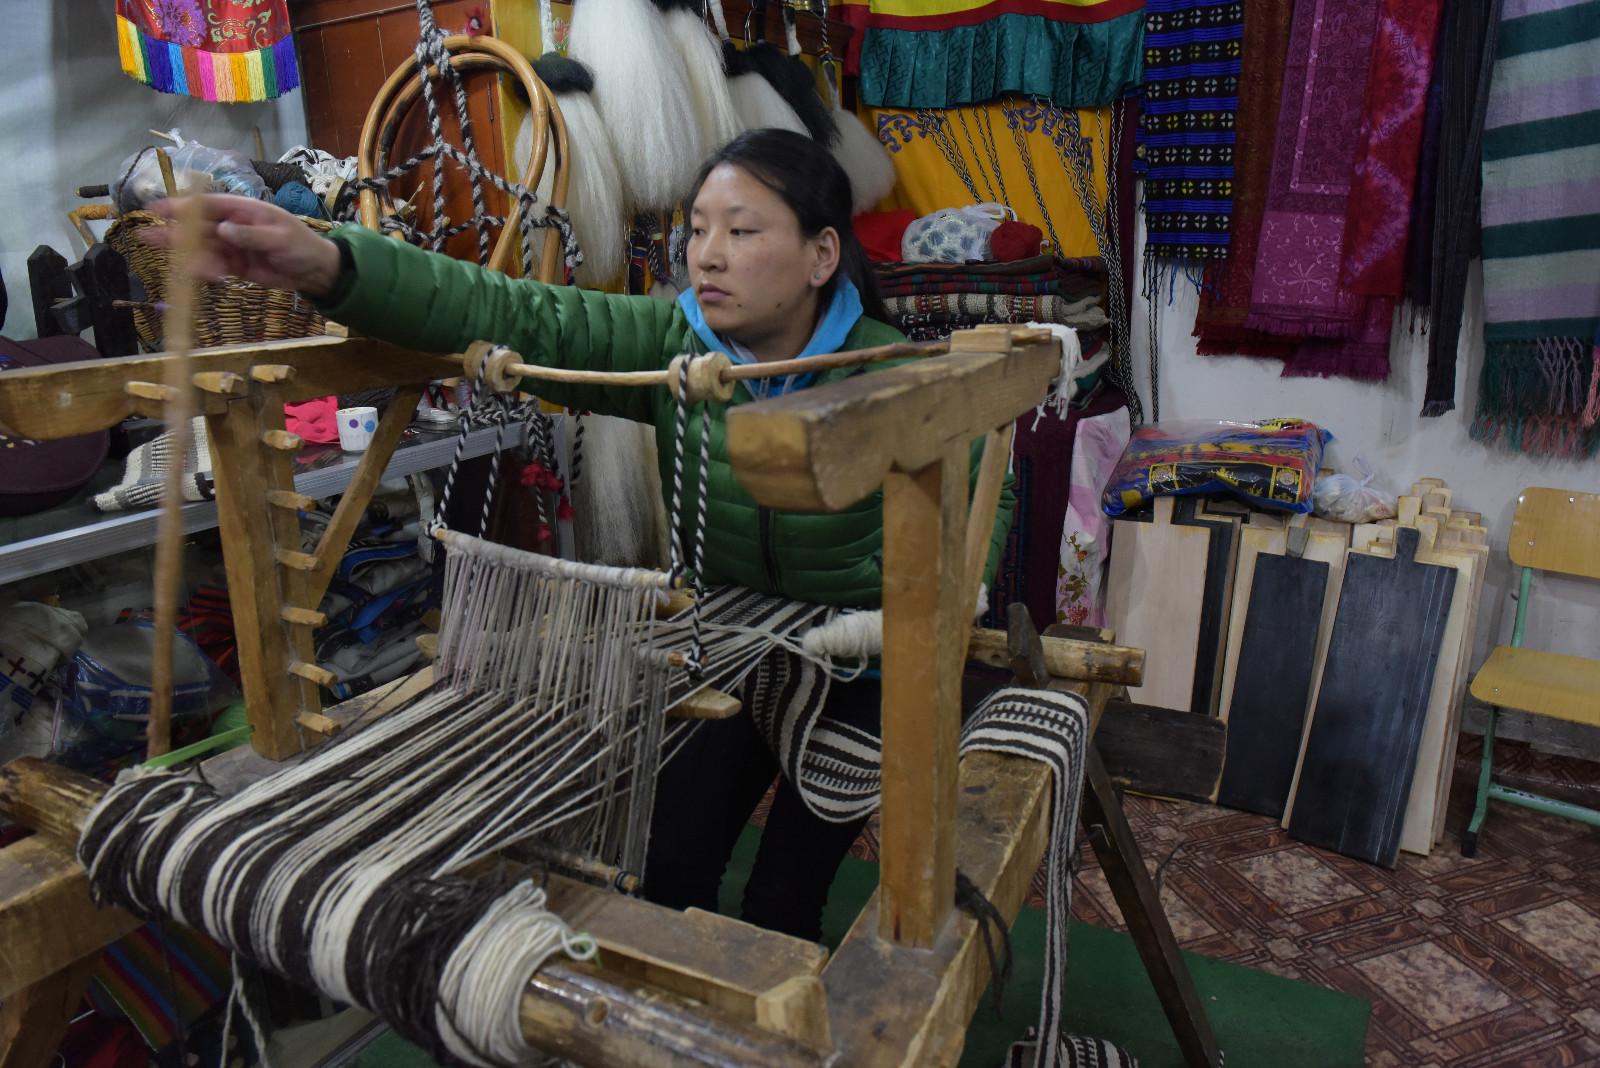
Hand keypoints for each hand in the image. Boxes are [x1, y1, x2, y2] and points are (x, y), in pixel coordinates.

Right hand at [143, 194, 344, 298]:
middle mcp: (233, 225)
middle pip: (197, 227)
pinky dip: (205, 271)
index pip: (207, 204)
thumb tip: (223, 229)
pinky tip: (200, 275)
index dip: (182, 206)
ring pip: (202, 249)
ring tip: (172, 262)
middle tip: (146, 236)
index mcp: (243, 210)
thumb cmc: (302, 246)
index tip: (158, 209)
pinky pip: (214, 266)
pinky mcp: (235, 265)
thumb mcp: (279, 238)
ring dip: (187, 256)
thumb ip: (251, 235)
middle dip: (174, 232)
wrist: (316, 272)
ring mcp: (232, 246)